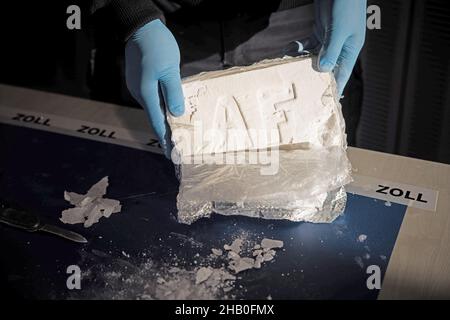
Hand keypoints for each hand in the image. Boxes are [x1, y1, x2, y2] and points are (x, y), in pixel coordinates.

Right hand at [125, 19, 184, 157]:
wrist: (140, 27)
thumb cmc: (157, 46)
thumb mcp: (170, 70)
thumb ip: (173, 92)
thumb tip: (176, 114)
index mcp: (147, 93)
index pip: (156, 122)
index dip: (164, 138)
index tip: (169, 153)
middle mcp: (139, 93)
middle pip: (154, 117)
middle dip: (165, 131)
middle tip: (177, 144)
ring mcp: (138, 86)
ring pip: (153, 107)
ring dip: (163, 118)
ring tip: (175, 130)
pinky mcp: (139, 80)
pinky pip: (152, 98)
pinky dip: (160, 106)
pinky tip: (169, 109)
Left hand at [300, 0, 366, 95]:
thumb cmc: (346, 5)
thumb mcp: (339, 30)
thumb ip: (331, 50)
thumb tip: (323, 70)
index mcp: (350, 50)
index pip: (342, 74)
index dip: (334, 89)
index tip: (326, 103)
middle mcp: (340, 47)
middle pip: (327, 68)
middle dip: (316, 78)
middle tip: (302, 91)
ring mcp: (329, 39)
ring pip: (316, 57)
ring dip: (304, 64)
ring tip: (291, 73)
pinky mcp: (320, 30)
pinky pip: (309, 45)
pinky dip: (300, 48)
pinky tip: (289, 50)